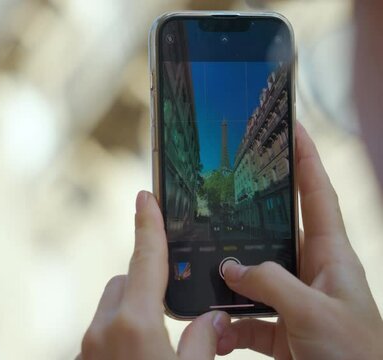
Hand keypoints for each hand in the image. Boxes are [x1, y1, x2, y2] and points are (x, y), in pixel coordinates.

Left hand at [77, 191, 230, 359]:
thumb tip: (213, 321)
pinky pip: (101, 336)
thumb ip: (203, 342)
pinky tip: (135, 357)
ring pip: (109, 312)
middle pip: (123, 286)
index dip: (148, 226)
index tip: (145, 198)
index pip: (145, 261)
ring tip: (154, 347)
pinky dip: (118, 339)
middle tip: (171, 316)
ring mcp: (86, 348)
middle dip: (145, 289)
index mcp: (134, 324)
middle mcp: (102, 330)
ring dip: (130, 317)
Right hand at [218, 123, 382, 358]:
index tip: (292, 127)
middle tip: (220, 193)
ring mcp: (295, 303)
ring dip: (228, 283)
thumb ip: (270, 283)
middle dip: (248, 216)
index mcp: (333, 258)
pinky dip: (228, 326)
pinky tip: (214, 332)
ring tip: (202, 276)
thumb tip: (231, 267)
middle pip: (276, 233)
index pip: (319, 195)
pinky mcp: (283, 332)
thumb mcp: (314, 313)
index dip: (307, 159)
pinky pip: (247, 320)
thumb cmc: (356, 356)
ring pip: (253, 279)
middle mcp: (313, 275)